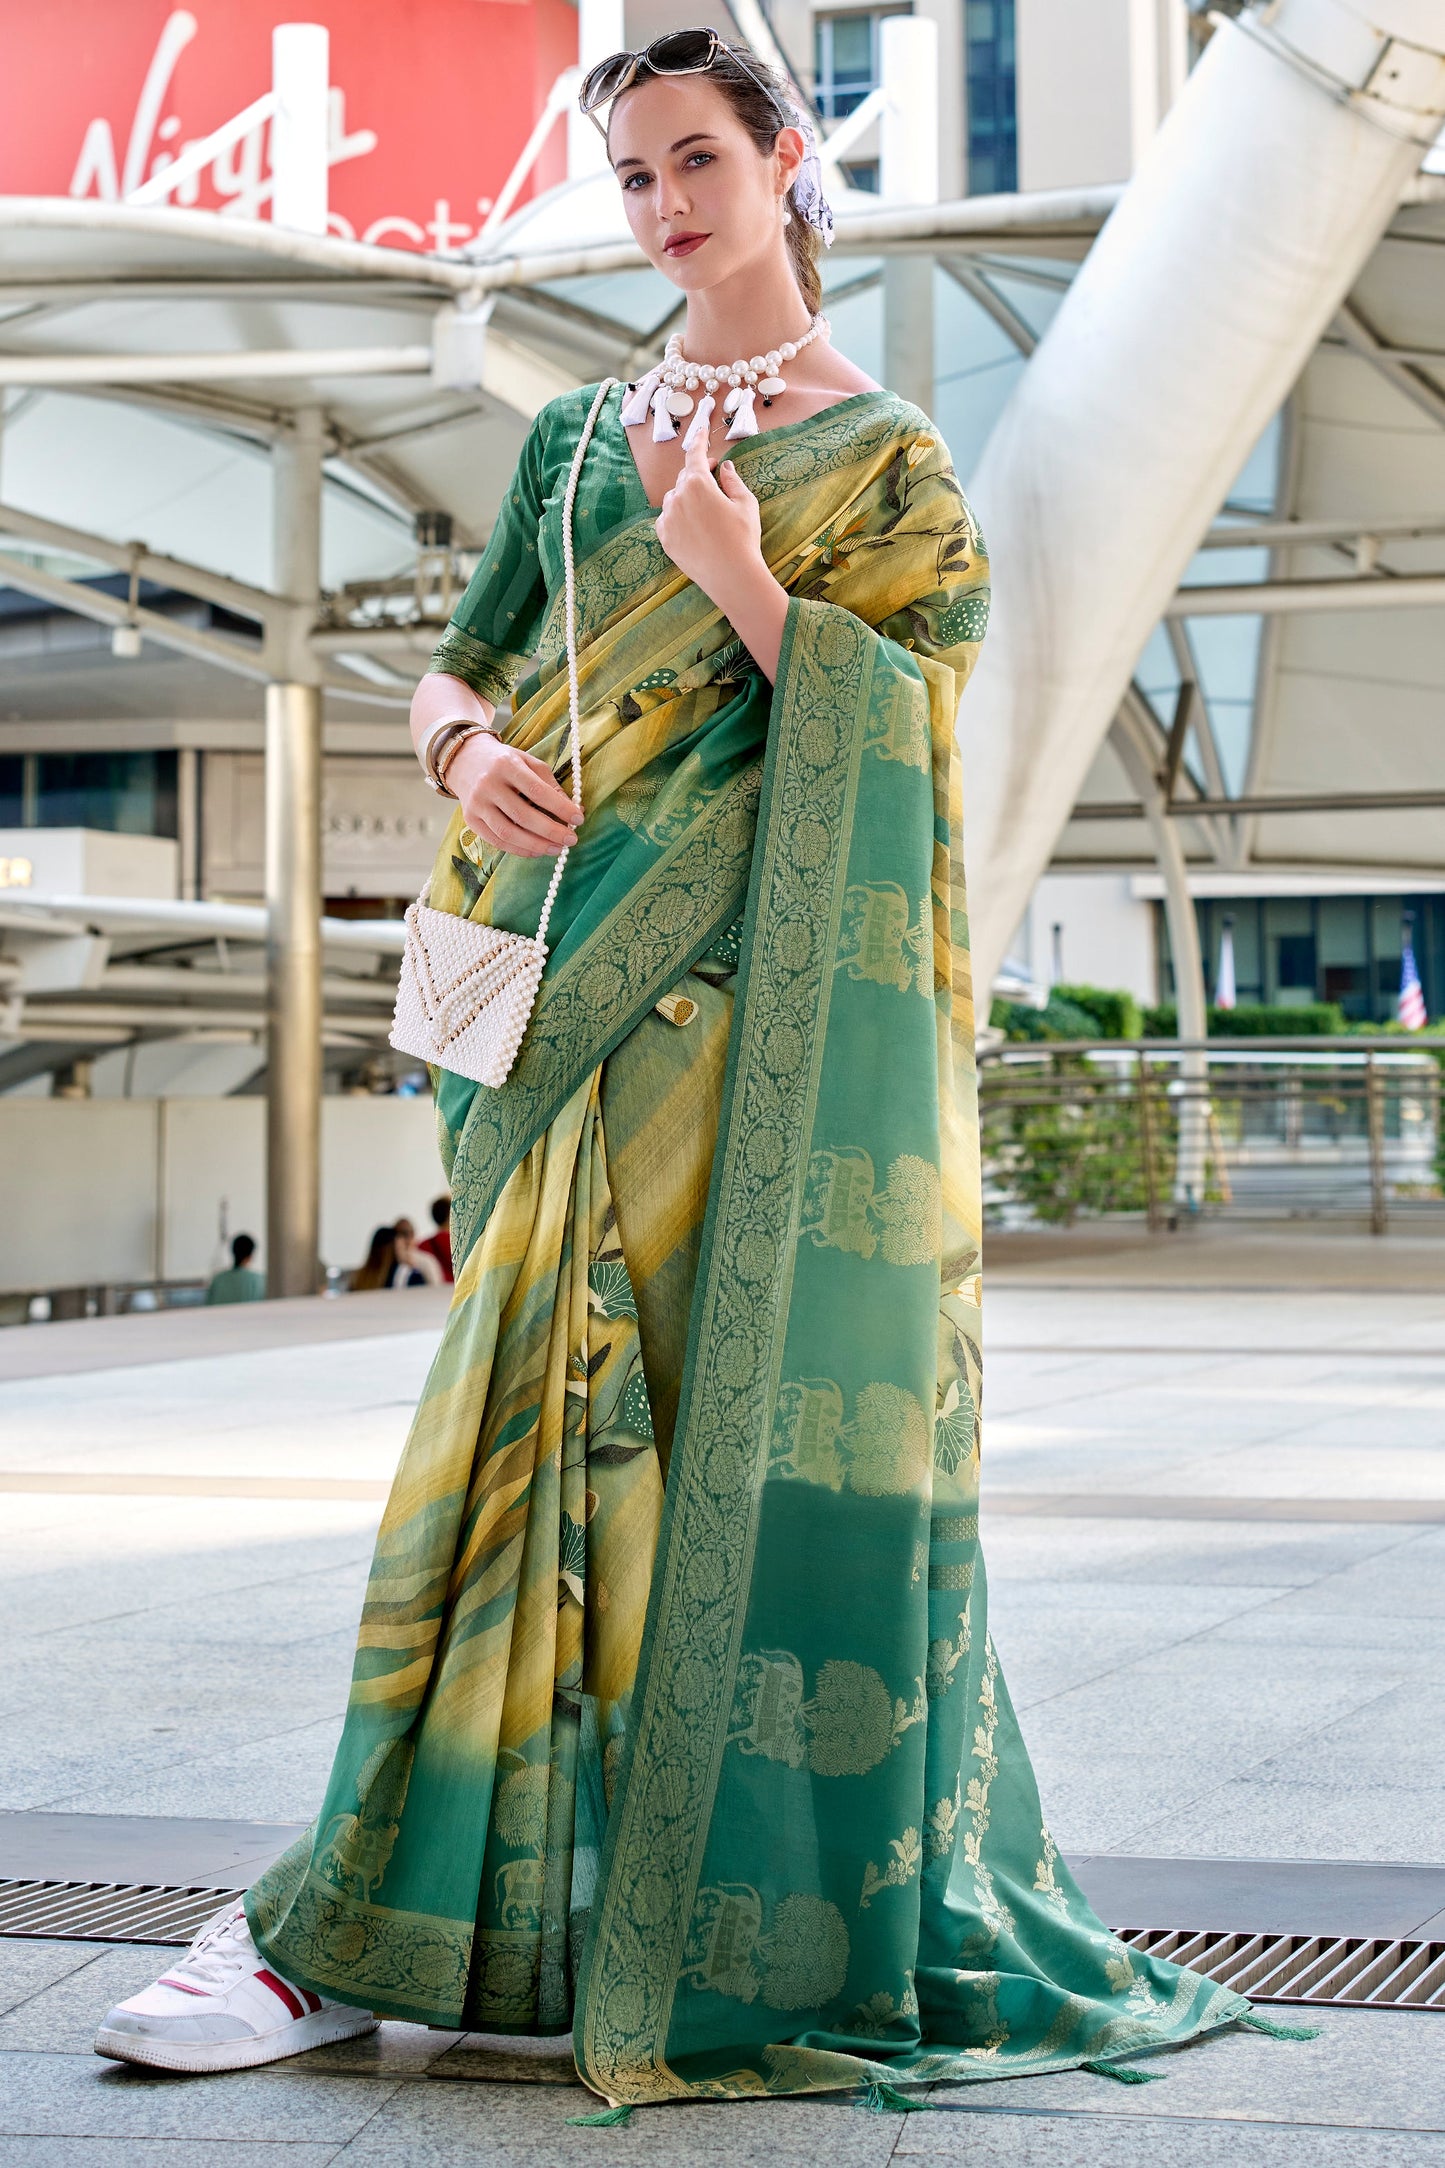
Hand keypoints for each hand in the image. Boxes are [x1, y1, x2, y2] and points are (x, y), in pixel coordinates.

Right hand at [447, 731, 581, 858]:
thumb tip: (574, 811)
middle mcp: (488, 784)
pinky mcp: (471, 819)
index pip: (537, 790)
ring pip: (508, 832)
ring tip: (556, 849)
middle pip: (523, 815)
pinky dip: (519, 850)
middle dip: (551, 831)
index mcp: (506, 765)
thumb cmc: (505, 762)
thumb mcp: (529, 762)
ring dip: (536, 845)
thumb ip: (550, 785)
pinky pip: (497, 841)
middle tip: (571, 840)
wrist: (465, 760)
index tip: (578, 819)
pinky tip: (536, 851)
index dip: (560, 807)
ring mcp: (477, 804)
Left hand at [654, 423, 764, 603]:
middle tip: (714, 477)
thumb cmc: (743, 538)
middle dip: (698, 474)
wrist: (731, 576)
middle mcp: (677, 497)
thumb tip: (724, 467)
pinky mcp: (664, 538)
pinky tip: (693, 526)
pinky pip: (667, 519)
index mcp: (698, 483)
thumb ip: (732, 481)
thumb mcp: (745, 504)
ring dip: (687, 497)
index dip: (699, 441)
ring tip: (705, 509)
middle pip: (685, 477)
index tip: (701, 431)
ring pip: (674, 499)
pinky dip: (677, 517)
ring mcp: (668, 518)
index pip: (695, 454)